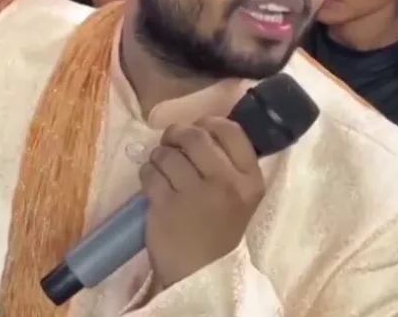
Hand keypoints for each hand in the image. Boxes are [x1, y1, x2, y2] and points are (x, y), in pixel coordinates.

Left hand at [141, 117, 263, 289]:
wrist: (202, 274)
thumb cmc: (218, 230)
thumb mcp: (239, 196)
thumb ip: (228, 162)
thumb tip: (201, 124)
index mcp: (250, 180)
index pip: (230, 130)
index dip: (207, 123)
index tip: (197, 131)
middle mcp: (226, 184)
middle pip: (195, 135)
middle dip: (176, 134)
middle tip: (171, 144)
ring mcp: (195, 195)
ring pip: (167, 152)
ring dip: (158, 156)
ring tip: (162, 170)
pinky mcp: (166, 207)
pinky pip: (149, 172)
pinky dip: (147, 174)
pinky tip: (153, 186)